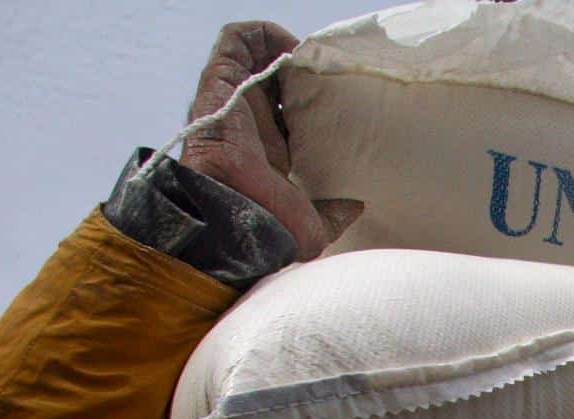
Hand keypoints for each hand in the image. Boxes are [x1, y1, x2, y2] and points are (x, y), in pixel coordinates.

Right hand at [180, 22, 360, 257]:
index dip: (313, 105)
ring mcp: (232, 100)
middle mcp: (248, 123)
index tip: (342, 104)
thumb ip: (330, 216)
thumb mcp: (308, 229)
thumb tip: (354, 208)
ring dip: (284, 49)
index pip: (289, 116)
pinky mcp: (219, 80)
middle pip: (276, 83)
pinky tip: (291, 47)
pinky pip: (235, 40)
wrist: (232, 214)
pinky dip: (262, 34)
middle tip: (333, 76)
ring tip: (314, 57)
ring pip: (256, 58)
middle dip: (303, 73)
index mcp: (266, 152)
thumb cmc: (265, 226)